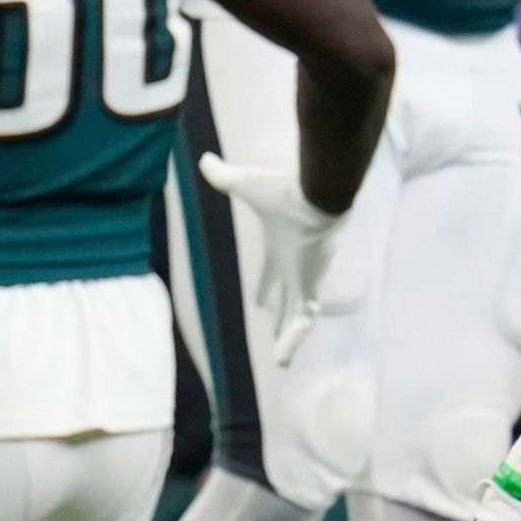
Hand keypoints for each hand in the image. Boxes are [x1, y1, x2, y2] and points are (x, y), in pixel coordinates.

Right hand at [195, 152, 348, 362]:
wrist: (316, 198)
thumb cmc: (282, 192)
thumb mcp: (244, 185)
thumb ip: (224, 175)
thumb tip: (203, 159)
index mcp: (280, 246)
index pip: (272, 271)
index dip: (265, 286)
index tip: (260, 303)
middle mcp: (294, 265)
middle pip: (286, 295)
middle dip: (280, 314)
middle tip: (273, 331)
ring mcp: (304, 278)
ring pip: (296, 314)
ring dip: (287, 335)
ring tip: (281, 360)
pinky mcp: (311, 289)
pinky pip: (303, 322)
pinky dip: (293, 341)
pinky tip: (282, 361)